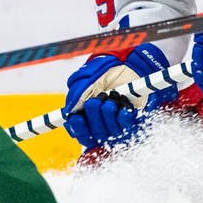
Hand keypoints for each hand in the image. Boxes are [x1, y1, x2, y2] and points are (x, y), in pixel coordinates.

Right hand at [62, 43, 176, 150]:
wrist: (128, 67)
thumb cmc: (106, 75)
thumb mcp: (87, 80)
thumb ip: (76, 94)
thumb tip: (69, 111)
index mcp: (88, 118)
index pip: (80, 134)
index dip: (78, 128)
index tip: (77, 117)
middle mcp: (103, 126)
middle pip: (95, 133)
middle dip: (95, 113)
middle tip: (99, 98)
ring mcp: (118, 126)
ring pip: (110, 131)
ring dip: (109, 110)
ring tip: (112, 95)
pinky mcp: (133, 123)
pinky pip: (126, 125)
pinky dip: (122, 112)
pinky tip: (122, 101)